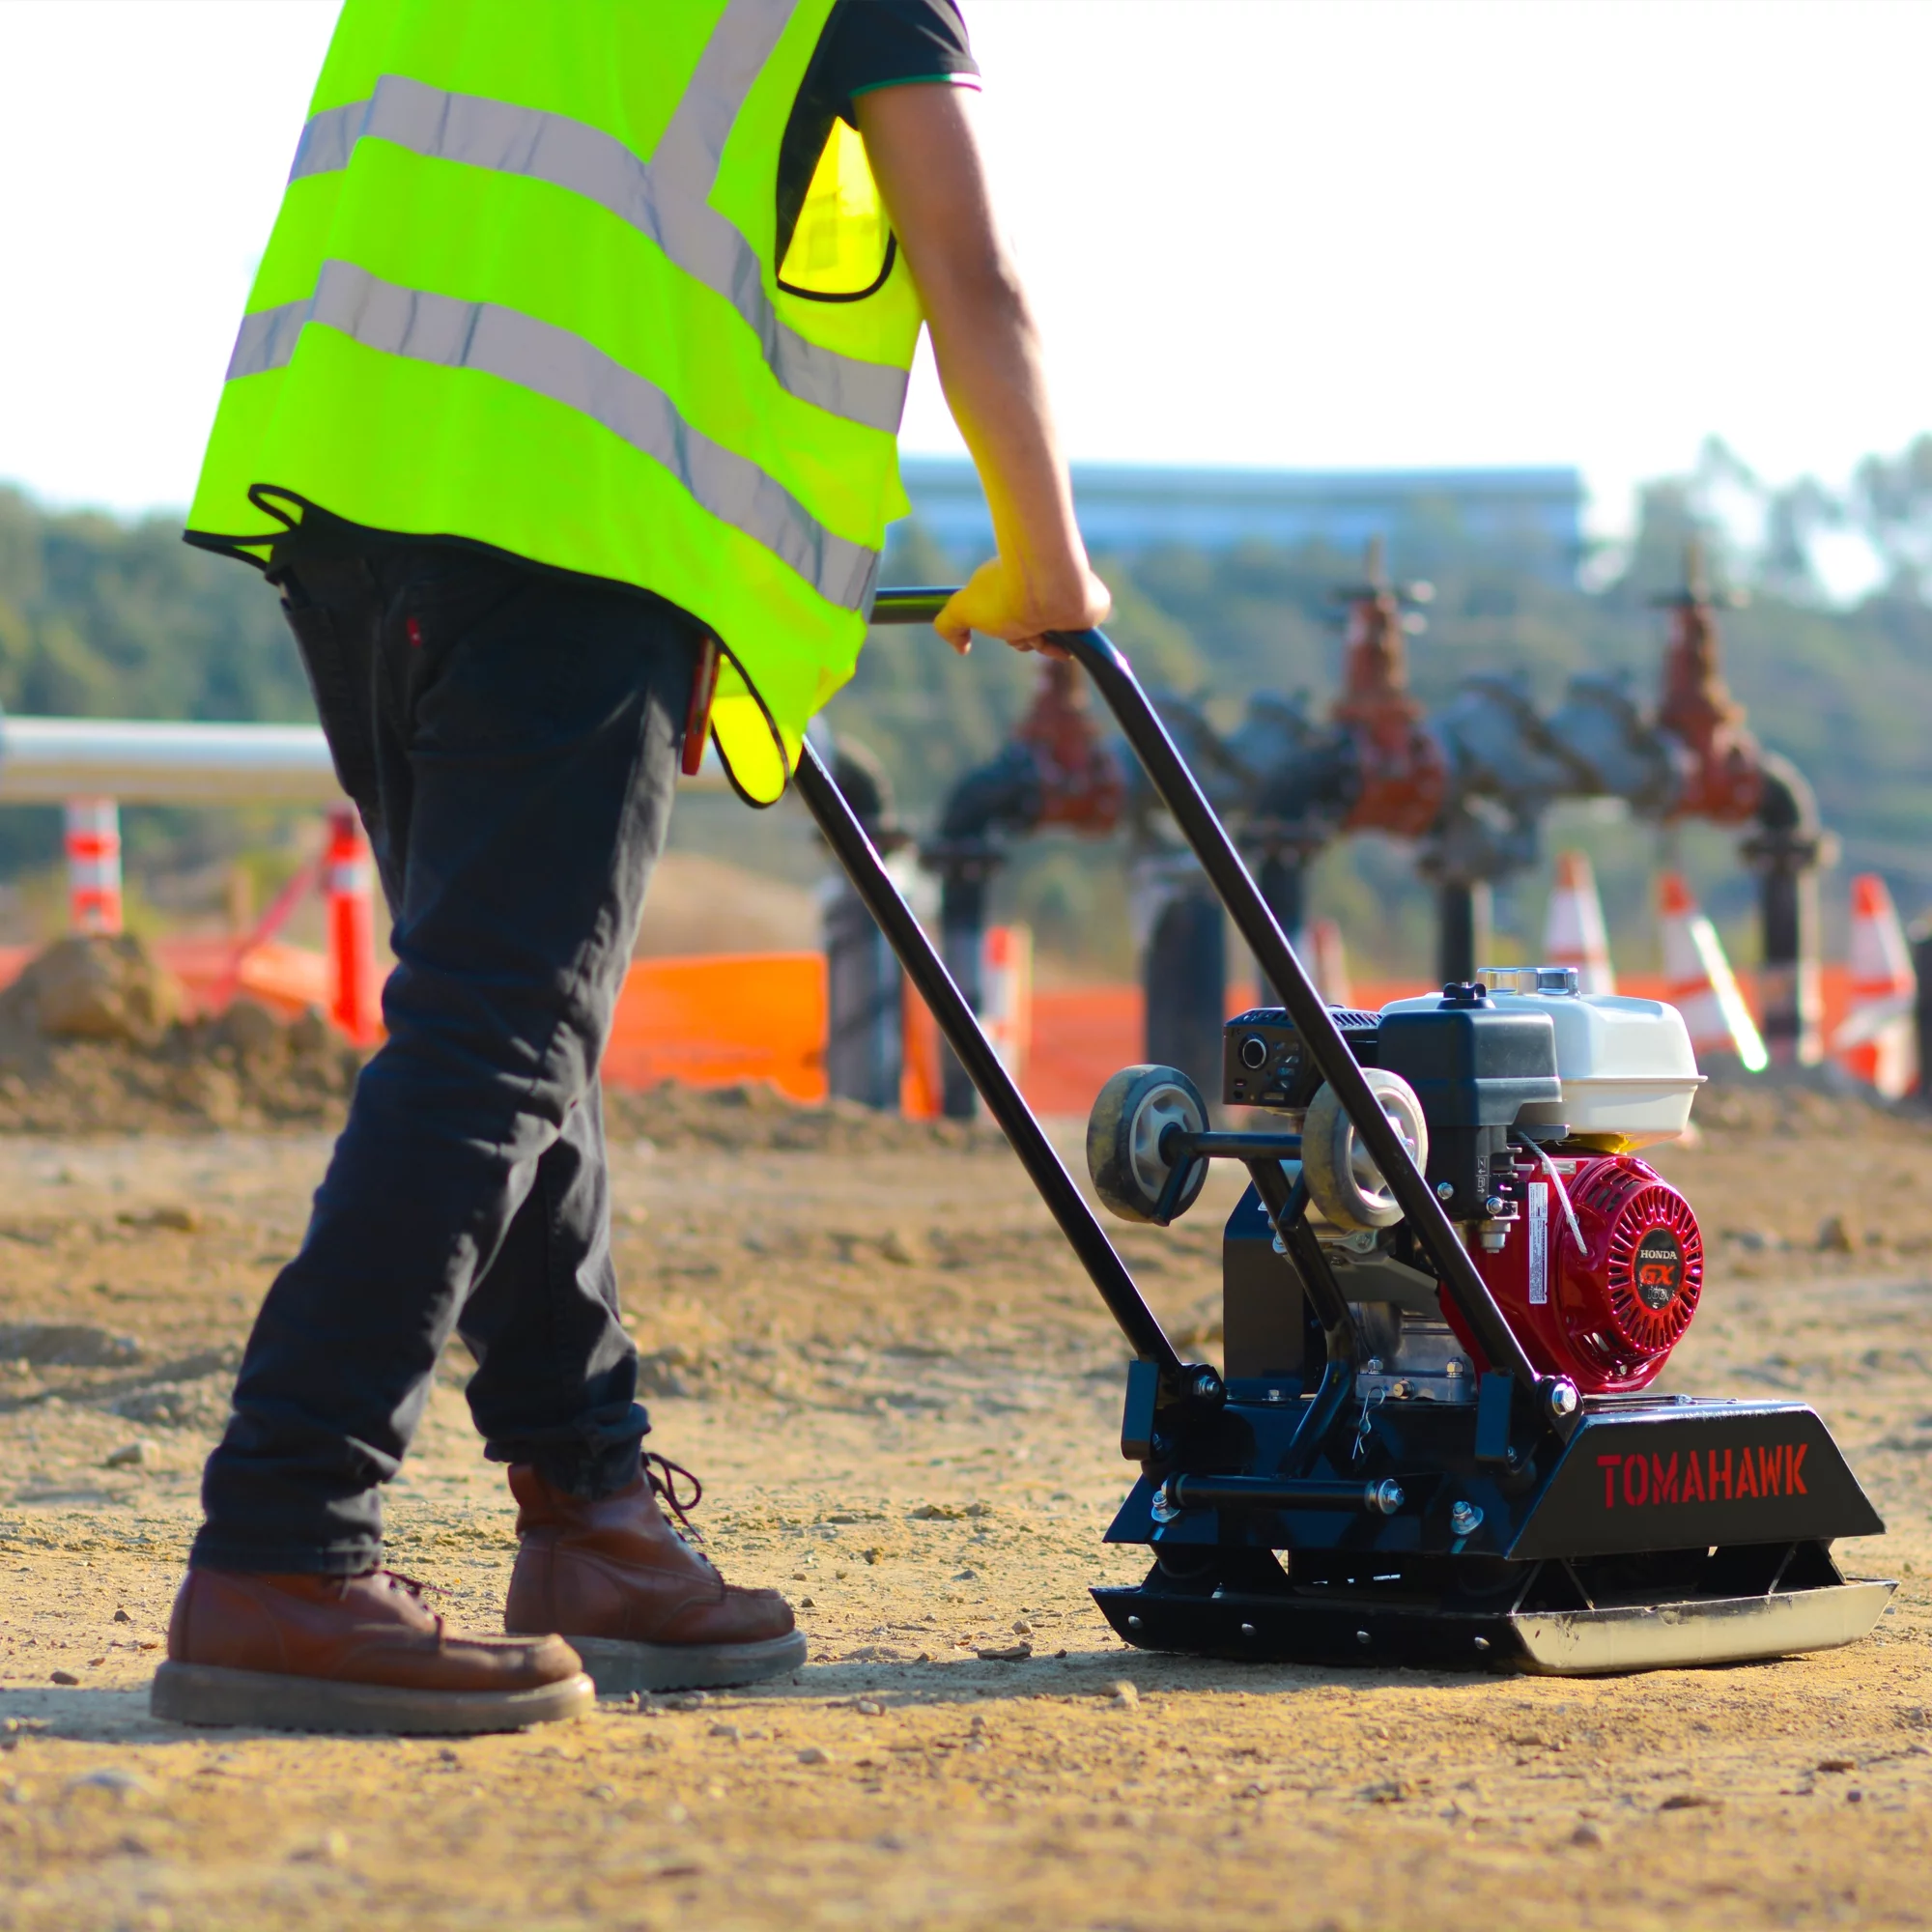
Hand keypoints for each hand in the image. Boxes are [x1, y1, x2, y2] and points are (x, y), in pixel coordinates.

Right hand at [934, 555, 1111, 655]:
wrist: (1046, 585)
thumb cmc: (1005, 594)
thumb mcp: (964, 609)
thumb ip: (949, 624)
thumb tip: (960, 648)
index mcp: (1020, 588)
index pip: (1017, 624)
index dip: (1011, 634)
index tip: (1007, 630)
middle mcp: (1045, 593)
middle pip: (1036, 635)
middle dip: (1027, 641)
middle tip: (1026, 629)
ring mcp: (1069, 600)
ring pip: (1057, 641)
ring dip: (1046, 645)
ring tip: (1042, 628)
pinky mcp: (1093, 608)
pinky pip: (1085, 640)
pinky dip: (1071, 645)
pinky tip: (1064, 639)